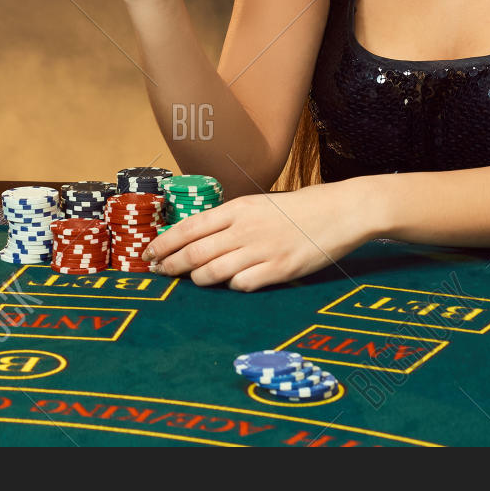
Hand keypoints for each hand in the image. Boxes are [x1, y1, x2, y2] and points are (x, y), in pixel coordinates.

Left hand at [145, 181, 372, 291]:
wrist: (340, 211)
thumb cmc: (300, 208)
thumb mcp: (260, 204)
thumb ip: (233, 219)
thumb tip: (201, 235)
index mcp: (238, 208)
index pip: (189, 227)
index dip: (165, 242)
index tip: (149, 253)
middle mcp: (245, 229)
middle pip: (195, 252)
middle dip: (171, 265)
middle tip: (160, 273)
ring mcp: (262, 250)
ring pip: (213, 272)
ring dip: (197, 280)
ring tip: (191, 282)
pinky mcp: (279, 269)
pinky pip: (243, 284)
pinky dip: (232, 287)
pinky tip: (232, 284)